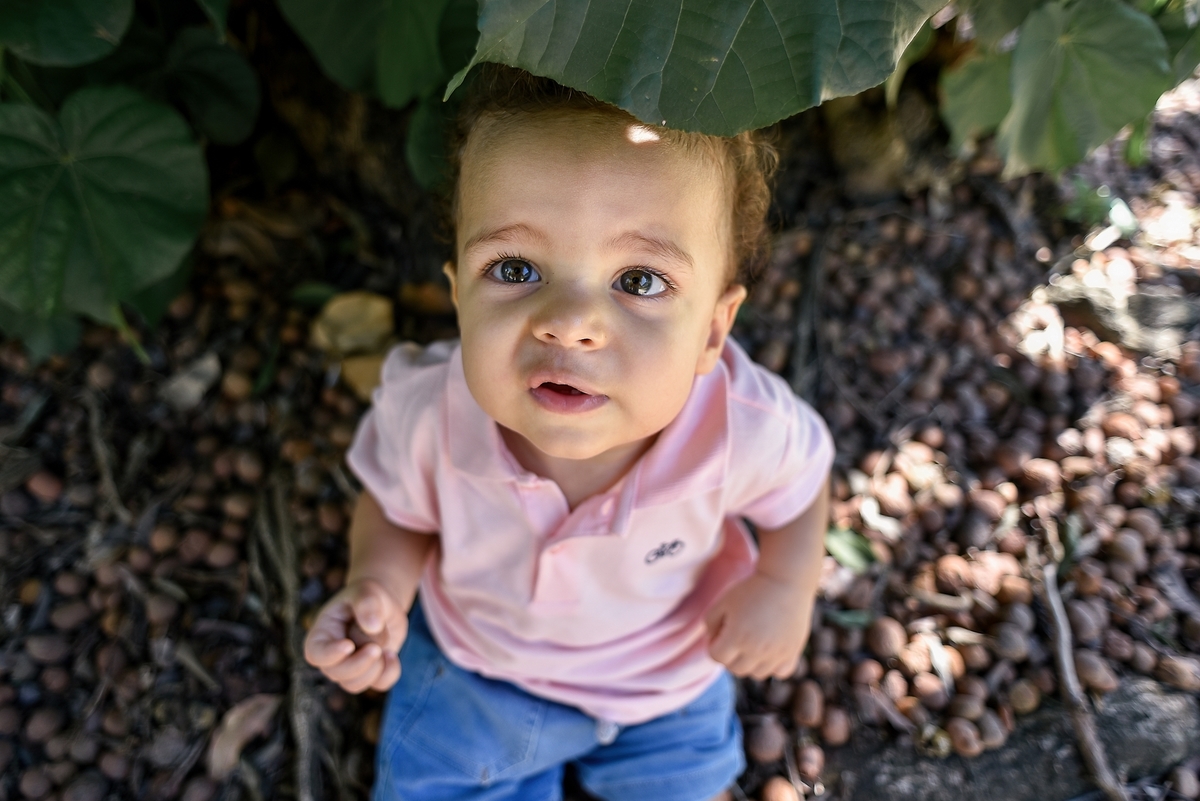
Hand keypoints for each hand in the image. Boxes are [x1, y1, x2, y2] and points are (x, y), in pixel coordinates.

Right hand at [304, 578, 408, 692]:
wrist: (382, 605)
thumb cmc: (367, 596)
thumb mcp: (367, 592)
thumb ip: (367, 604)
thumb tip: (373, 626)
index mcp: (321, 634)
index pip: (316, 654)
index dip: (330, 655)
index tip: (348, 645)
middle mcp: (331, 656)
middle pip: (337, 674)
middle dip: (360, 663)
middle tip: (377, 648)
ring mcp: (348, 668)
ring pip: (355, 685)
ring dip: (375, 667)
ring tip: (383, 645)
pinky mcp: (369, 674)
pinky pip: (379, 684)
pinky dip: (390, 672)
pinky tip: (392, 655)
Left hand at [704, 571, 813, 679]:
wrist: (785, 580)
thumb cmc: (751, 589)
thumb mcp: (723, 601)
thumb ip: (709, 623)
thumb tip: (713, 642)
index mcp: (736, 637)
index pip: (716, 657)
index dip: (715, 644)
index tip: (723, 630)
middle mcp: (756, 650)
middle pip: (735, 669)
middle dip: (731, 655)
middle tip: (738, 635)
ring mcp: (776, 654)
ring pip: (757, 674)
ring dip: (751, 663)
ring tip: (754, 642)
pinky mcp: (793, 652)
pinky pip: (781, 672)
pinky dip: (774, 666)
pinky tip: (771, 649)